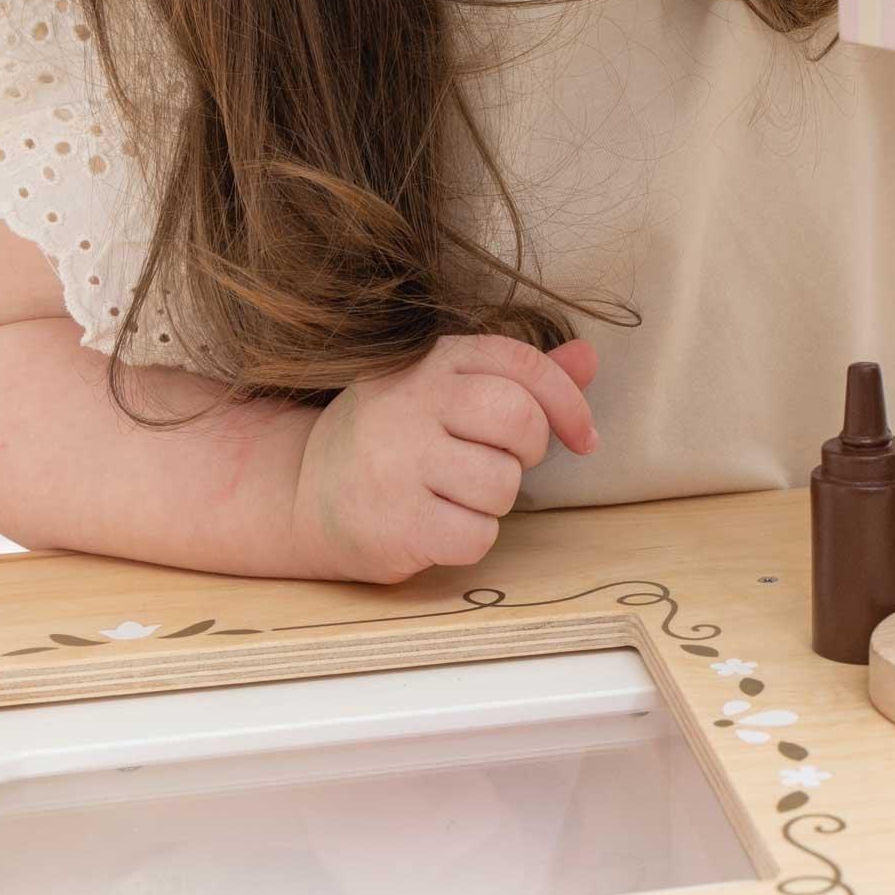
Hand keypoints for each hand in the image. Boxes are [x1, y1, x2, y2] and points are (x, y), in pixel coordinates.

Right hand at [289, 333, 598, 584]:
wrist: (304, 493)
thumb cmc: (397, 436)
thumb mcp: (453, 389)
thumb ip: (524, 377)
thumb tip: (590, 356)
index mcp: (435, 360)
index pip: (527, 366)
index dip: (569, 404)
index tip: (583, 438)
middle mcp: (413, 402)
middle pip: (521, 422)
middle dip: (528, 452)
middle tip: (501, 462)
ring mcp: (398, 462)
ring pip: (503, 485)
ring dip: (495, 499)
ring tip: (457, 492)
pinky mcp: (393, 522)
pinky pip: (476, 536)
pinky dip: (470, 537)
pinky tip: (439, 523)